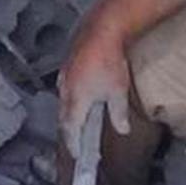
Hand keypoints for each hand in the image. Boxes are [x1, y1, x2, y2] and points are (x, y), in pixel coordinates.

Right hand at [57, 16, 130, 155]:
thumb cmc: (109, 60)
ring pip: (63, 101)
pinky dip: (70, 97)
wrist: (101, 31)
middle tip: (77, 141)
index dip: (73, 144)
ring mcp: (64, 76)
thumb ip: (118, 114)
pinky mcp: (66, 66)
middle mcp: (66, 90)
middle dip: (69, 131)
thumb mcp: (118, 91)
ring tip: (79, 120)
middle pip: (63, 117)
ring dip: (69, 114)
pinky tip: (80, 94)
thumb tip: (122, 129)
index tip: (77, 154)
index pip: (70, 129)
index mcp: (76, 99)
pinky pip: (64, 87)